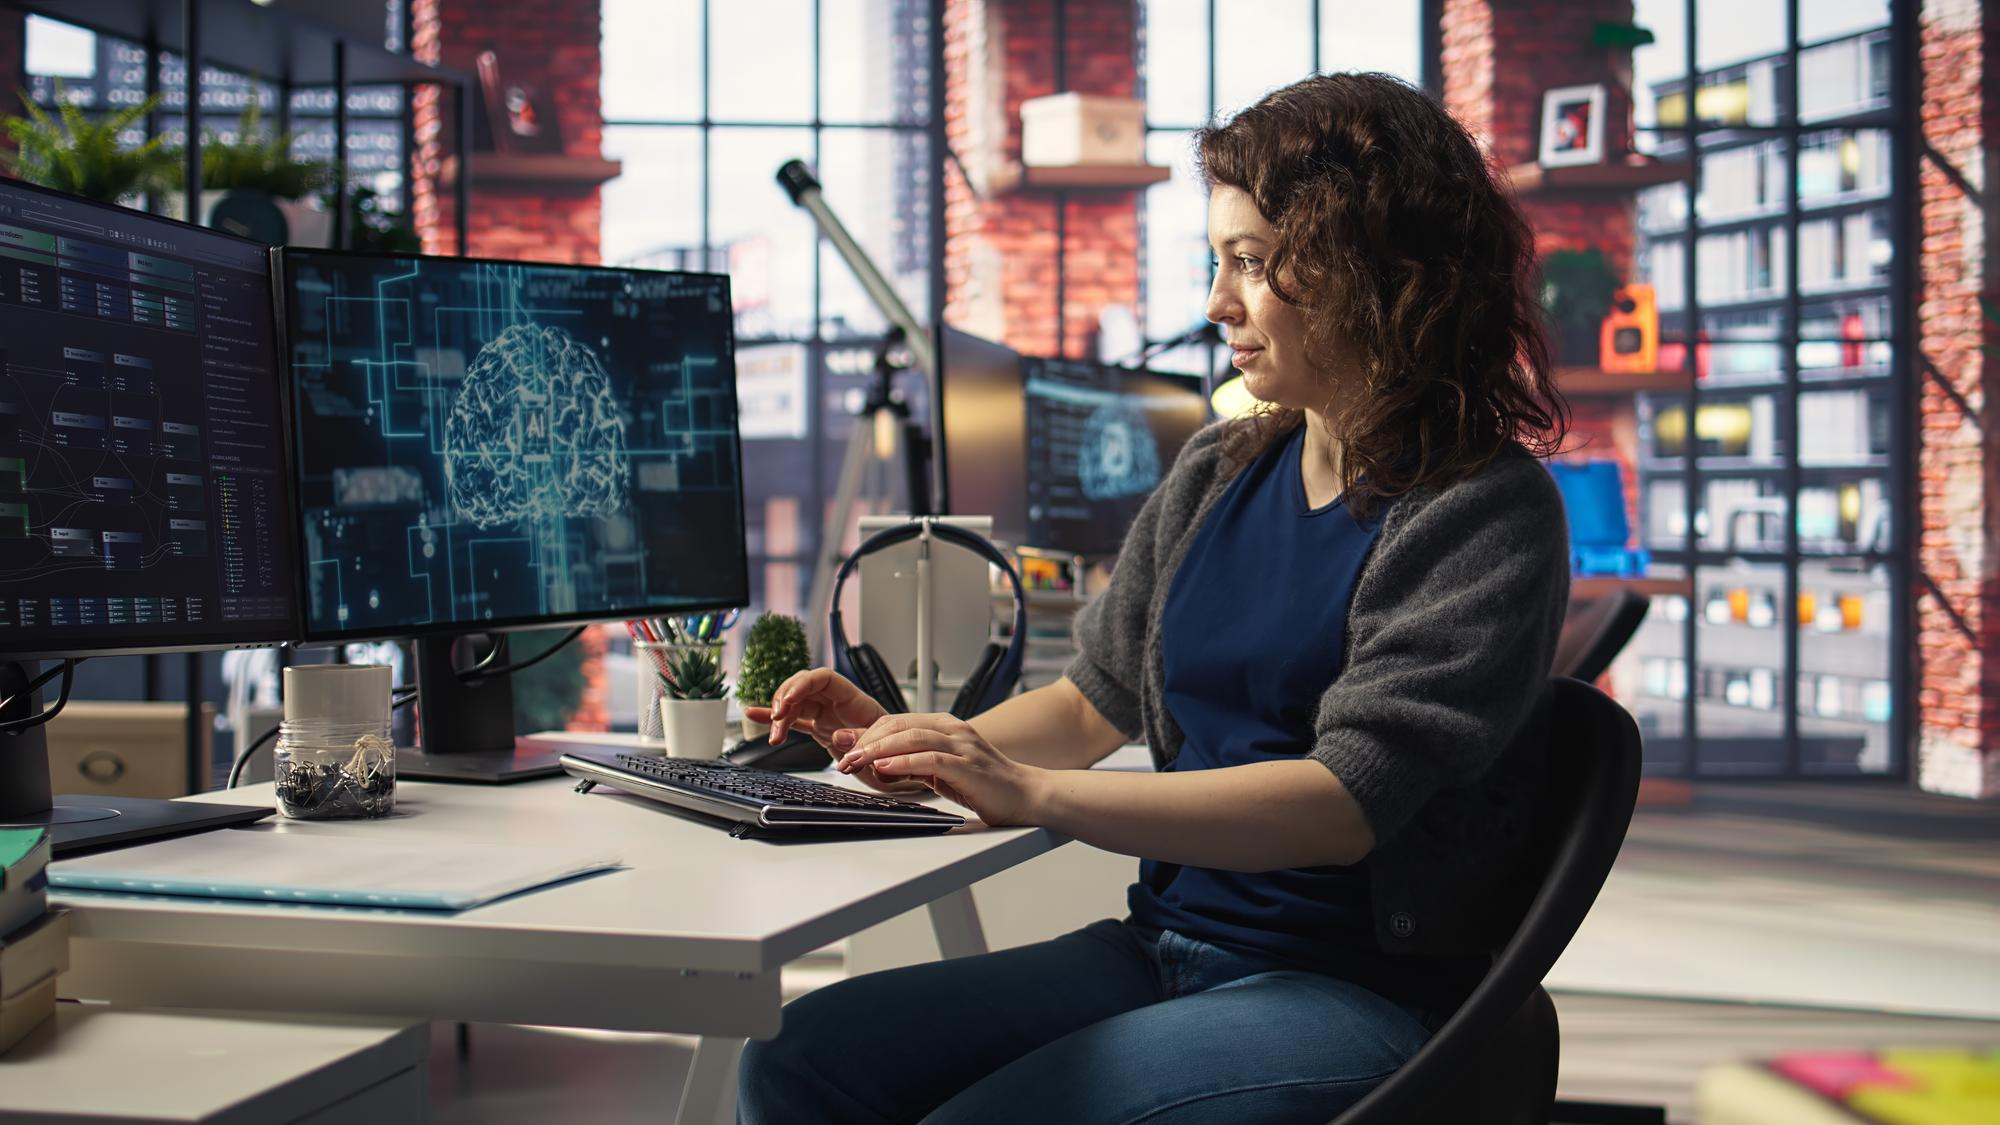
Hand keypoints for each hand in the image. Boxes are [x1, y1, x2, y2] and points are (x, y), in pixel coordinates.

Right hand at [745, 669, 920, 793]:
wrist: (903, 768)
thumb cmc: (899, 753)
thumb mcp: (887, 748)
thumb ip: (864, 738)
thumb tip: (840, 734)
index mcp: (856, 700)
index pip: (824, 678)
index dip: (803, 683)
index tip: (788, 700)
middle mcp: (838, 703)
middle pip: (803, 687)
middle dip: (785, 698)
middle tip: (777, 718)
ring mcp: (827, 715)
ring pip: (795, 704)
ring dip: (778, 715)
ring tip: (773, 733)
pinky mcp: (820, 729)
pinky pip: (793, 720)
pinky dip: (774, 719)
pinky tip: (755, 714)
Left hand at [832, 713, 1044, 826]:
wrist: (1025, 796)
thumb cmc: (983, 784)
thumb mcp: (940, 769)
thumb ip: (912, 762)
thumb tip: (876, 762)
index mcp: (944, 725)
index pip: (896, 721)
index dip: (866, 731)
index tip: (841, 744)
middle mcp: (952, 729)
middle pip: (899, 725)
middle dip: (865, 740)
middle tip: (842, 756)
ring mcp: (961, 746)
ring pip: (911, 738)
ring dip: (877, 750)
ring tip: (854, 761)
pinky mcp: (968, 766)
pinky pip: (930, 759)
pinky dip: (904, 762)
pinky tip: (884, 768)